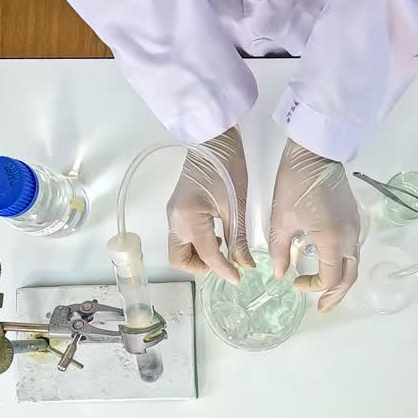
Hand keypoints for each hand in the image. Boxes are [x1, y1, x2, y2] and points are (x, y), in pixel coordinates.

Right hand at [167, 127, 254, 283]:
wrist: (212, 139)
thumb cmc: (227, 167)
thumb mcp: (237, 205)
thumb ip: (238, 239)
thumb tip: (245, 264)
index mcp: (189, 219)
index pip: (206, 256)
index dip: (223, 270)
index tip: (239, 278)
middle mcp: (174, 220)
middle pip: (179, 259)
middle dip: (201, 267)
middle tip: (223, 262)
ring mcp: (172, 214)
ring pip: (179, 249)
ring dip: (198, 255)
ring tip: (222, 244)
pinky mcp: (176, 209)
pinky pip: (181, 236)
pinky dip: (196, 243)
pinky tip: (215, 233)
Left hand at [268, 139, 360, 311]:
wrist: (315, 151)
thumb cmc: (295, 182)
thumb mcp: (281, 220)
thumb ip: (280, 252)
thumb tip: (279, 273)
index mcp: (332, 240)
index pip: (330, 278)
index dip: (313, 287)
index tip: (295, 283)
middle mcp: (350, 236)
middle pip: (350, 276)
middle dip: (336, 295)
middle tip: (322, 307)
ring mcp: (355, 226)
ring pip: (354, 262)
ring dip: (340, 279)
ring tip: (324, 289)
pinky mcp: (354, 217)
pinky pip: (353, 248)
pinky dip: (343, 262)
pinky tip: (326, 262)